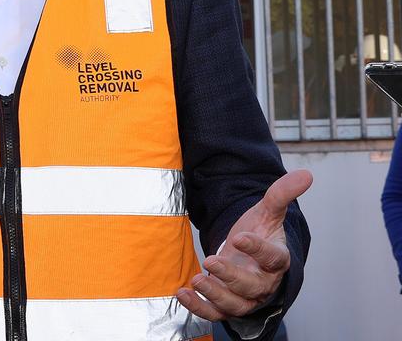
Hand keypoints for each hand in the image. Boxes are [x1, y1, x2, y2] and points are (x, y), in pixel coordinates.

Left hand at [177, 169, 312, 321]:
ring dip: (215, 294)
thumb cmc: (259, 234)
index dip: (258, 249)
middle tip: (211, 261)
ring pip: (235, 304)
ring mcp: (246, 297)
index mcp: (276, 259)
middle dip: (231, 276)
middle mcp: (263, 282)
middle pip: (252, 286)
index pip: (273, 258)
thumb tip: (305, 174)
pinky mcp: (228, 305)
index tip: (240, 237)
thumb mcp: (267, 213)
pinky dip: (199, 307)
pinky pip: (215, 313)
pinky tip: (182, 293)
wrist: (249, 257)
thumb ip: (281, 195)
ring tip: (196, 279)